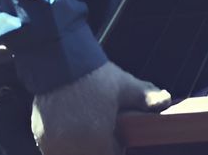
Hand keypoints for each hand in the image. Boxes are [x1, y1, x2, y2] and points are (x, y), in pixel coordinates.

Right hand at [31, 60, 171, 154]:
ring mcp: (54, 144)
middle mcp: (73, 147)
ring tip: (86, 128)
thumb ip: (146, 98)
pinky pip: (55, 151)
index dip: (115, 148)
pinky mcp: (41, 138)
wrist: (60, 61)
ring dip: (80, 149)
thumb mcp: (125, 86)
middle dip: (98, 148)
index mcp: (97, 139)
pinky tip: (71, 128)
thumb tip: (166, 101)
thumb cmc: (95, 76)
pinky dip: (63, 146)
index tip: (116, 137)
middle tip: (103, 131)